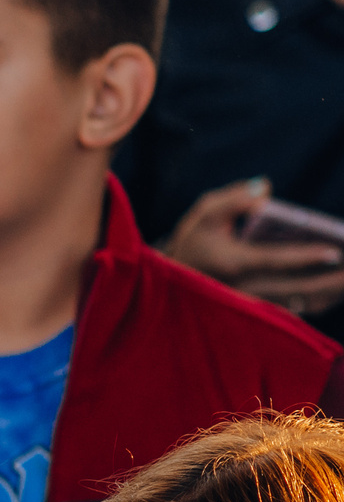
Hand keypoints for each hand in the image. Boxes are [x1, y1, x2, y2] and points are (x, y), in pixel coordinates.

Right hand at [164, 179, 343, 301]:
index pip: (273, 261)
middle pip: (297, 289)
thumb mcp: (204, 214)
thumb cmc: (195, 243)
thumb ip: (233, 198)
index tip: (334, 251)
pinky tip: (337, 289)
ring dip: (330, 293)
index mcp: (231, 264)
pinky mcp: (260, 313)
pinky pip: (297, 310)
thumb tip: (265, 188)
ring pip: (300, 304)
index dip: (305, 257)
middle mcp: (244, 289)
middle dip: (332, 280)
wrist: (173, 283)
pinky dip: (320, 301)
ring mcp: (253, 305)